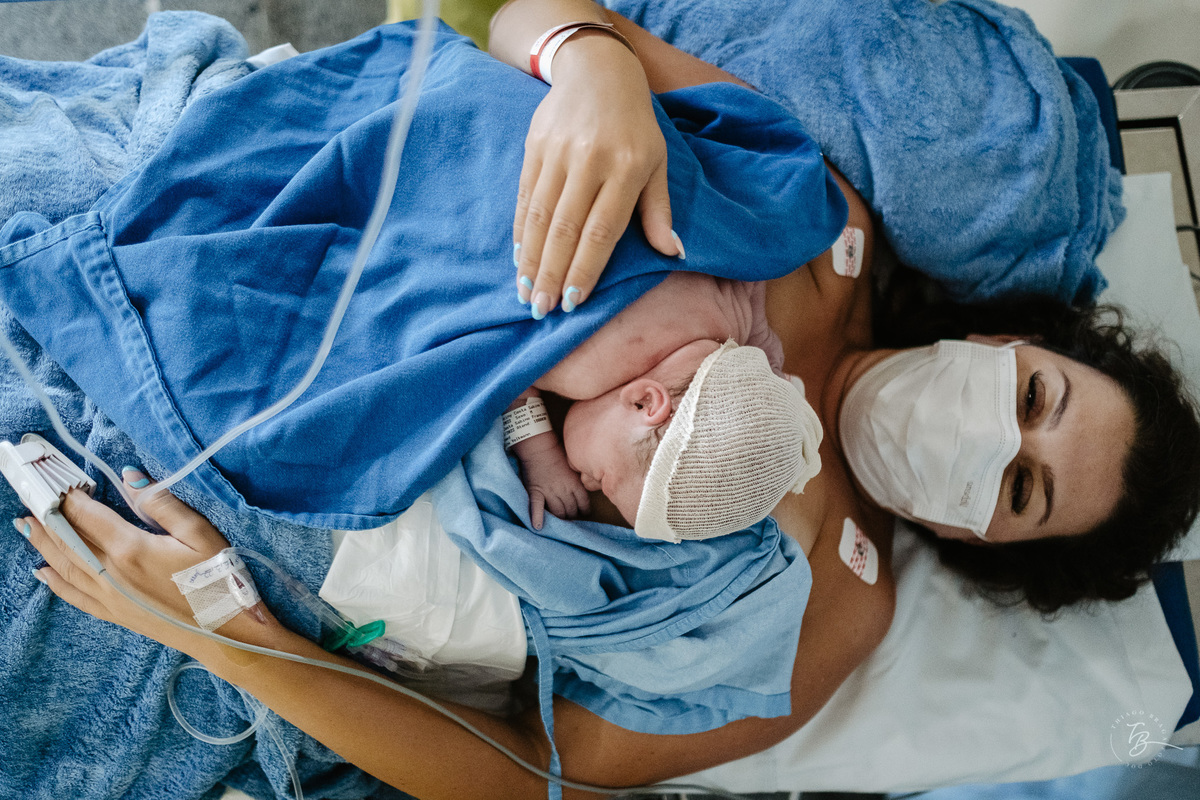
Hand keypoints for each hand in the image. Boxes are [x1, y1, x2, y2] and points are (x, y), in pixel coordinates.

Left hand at [19, 469, 250, 649]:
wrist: (225, 632)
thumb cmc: (218, 578)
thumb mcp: (199, 532)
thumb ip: (161, 503)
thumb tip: (128, 477)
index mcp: (130, 548)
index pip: (87, 515)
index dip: (69, 496)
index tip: (58, 480)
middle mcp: (110, 573)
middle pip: (67, 540)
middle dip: (47, 517)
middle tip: (29, 497)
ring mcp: (108, 596)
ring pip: (64, 566)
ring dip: (42, 544)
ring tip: (26, 525)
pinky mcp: (114, 614)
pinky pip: (73, 596)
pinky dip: (54, 583)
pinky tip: (41, 573)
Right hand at [512, 434, 590, 528]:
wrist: (539, 447)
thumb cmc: (557, 453)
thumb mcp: (574, 466)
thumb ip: (578, 479)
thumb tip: (583, 487)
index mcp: (575, 483)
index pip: (584, 503)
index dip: (584, 510)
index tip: (583, 513)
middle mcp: (564, 490)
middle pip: (571, 510)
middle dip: (572, 516)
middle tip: (571, 519)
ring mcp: (549, 492)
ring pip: (557, 511)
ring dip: (560, 519)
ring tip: (560, 523)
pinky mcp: (536, 491)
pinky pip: (537, 507)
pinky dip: (537, 517)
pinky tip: (538, 527)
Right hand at [514, 34, 680, 318]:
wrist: (598, 71)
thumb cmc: (635, 126)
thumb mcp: (657, 163)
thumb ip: (659, 210)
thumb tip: (674, 253)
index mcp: (626, 168)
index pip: (602, 229)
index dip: (586, 268)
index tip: (574, 301)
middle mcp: (589, 161)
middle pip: (566, 228)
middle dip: (552, 273)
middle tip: (541, 309)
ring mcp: (558, 153)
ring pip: (541, 216)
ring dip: (531, 260)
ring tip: (527, 293)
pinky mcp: (535, 147)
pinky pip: (526, 198)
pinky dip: (522, 232)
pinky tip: (520, 259)